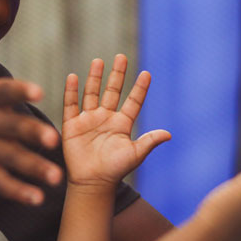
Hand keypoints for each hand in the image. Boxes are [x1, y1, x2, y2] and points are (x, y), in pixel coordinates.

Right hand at [61, 55, 170, 187]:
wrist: (92, 183)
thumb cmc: (115, 170)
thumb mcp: (135, 154)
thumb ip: (149, 141)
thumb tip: (168, 134)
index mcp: (122, 124)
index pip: (133, 101)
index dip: (140, 88)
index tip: (146, 73)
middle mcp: (106, 118)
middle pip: (112, 91)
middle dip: (117, 74)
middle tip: (121, 57)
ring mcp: (88, 120)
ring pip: (91, 93)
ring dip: (95, 78)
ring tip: (98, 61)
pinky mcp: (72, 125)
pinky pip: (71, 104)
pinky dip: (71, 91)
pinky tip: (73, 77)